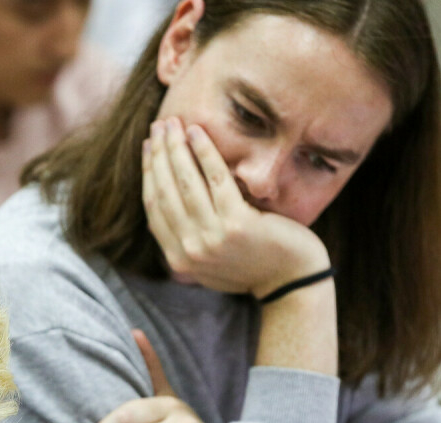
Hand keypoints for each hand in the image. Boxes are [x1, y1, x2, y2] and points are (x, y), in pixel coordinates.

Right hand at [142, 117, 329, 298]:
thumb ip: (187, 240)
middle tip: (158, 125)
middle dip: (158, 154)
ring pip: (185, 183)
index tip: (149, 148)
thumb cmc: (254, 265)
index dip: (148, 173)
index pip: (154, 208)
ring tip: (174, 122)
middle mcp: (190, 250)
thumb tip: (163, 207)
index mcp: (179, 258)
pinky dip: (204, 152)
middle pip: (164, 192)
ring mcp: (212, 238)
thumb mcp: (210, 262)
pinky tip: (197, 132)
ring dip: (176, 148)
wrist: (292, 282)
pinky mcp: (237, 224)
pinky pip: (215, 179)